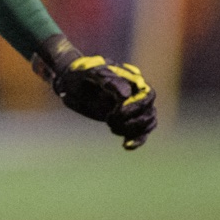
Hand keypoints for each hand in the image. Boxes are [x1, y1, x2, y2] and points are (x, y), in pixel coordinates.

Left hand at [33, 35, 155, 149]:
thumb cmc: (80, 73)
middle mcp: (136, 92)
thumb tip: (126, 94)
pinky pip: (141, 131)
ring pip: (148, 120)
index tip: (116, 111)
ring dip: (133, 129)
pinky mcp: (127, 118)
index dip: (134, 106)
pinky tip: (126, 146)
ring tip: (112, 127)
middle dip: (132, 119)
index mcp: (131, 79)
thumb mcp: (91, 73)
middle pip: (148, 109)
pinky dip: (137, 139)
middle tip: (110, 119)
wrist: (70, 82)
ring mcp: (133, 106)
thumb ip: (108, 80)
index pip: (145, 95)